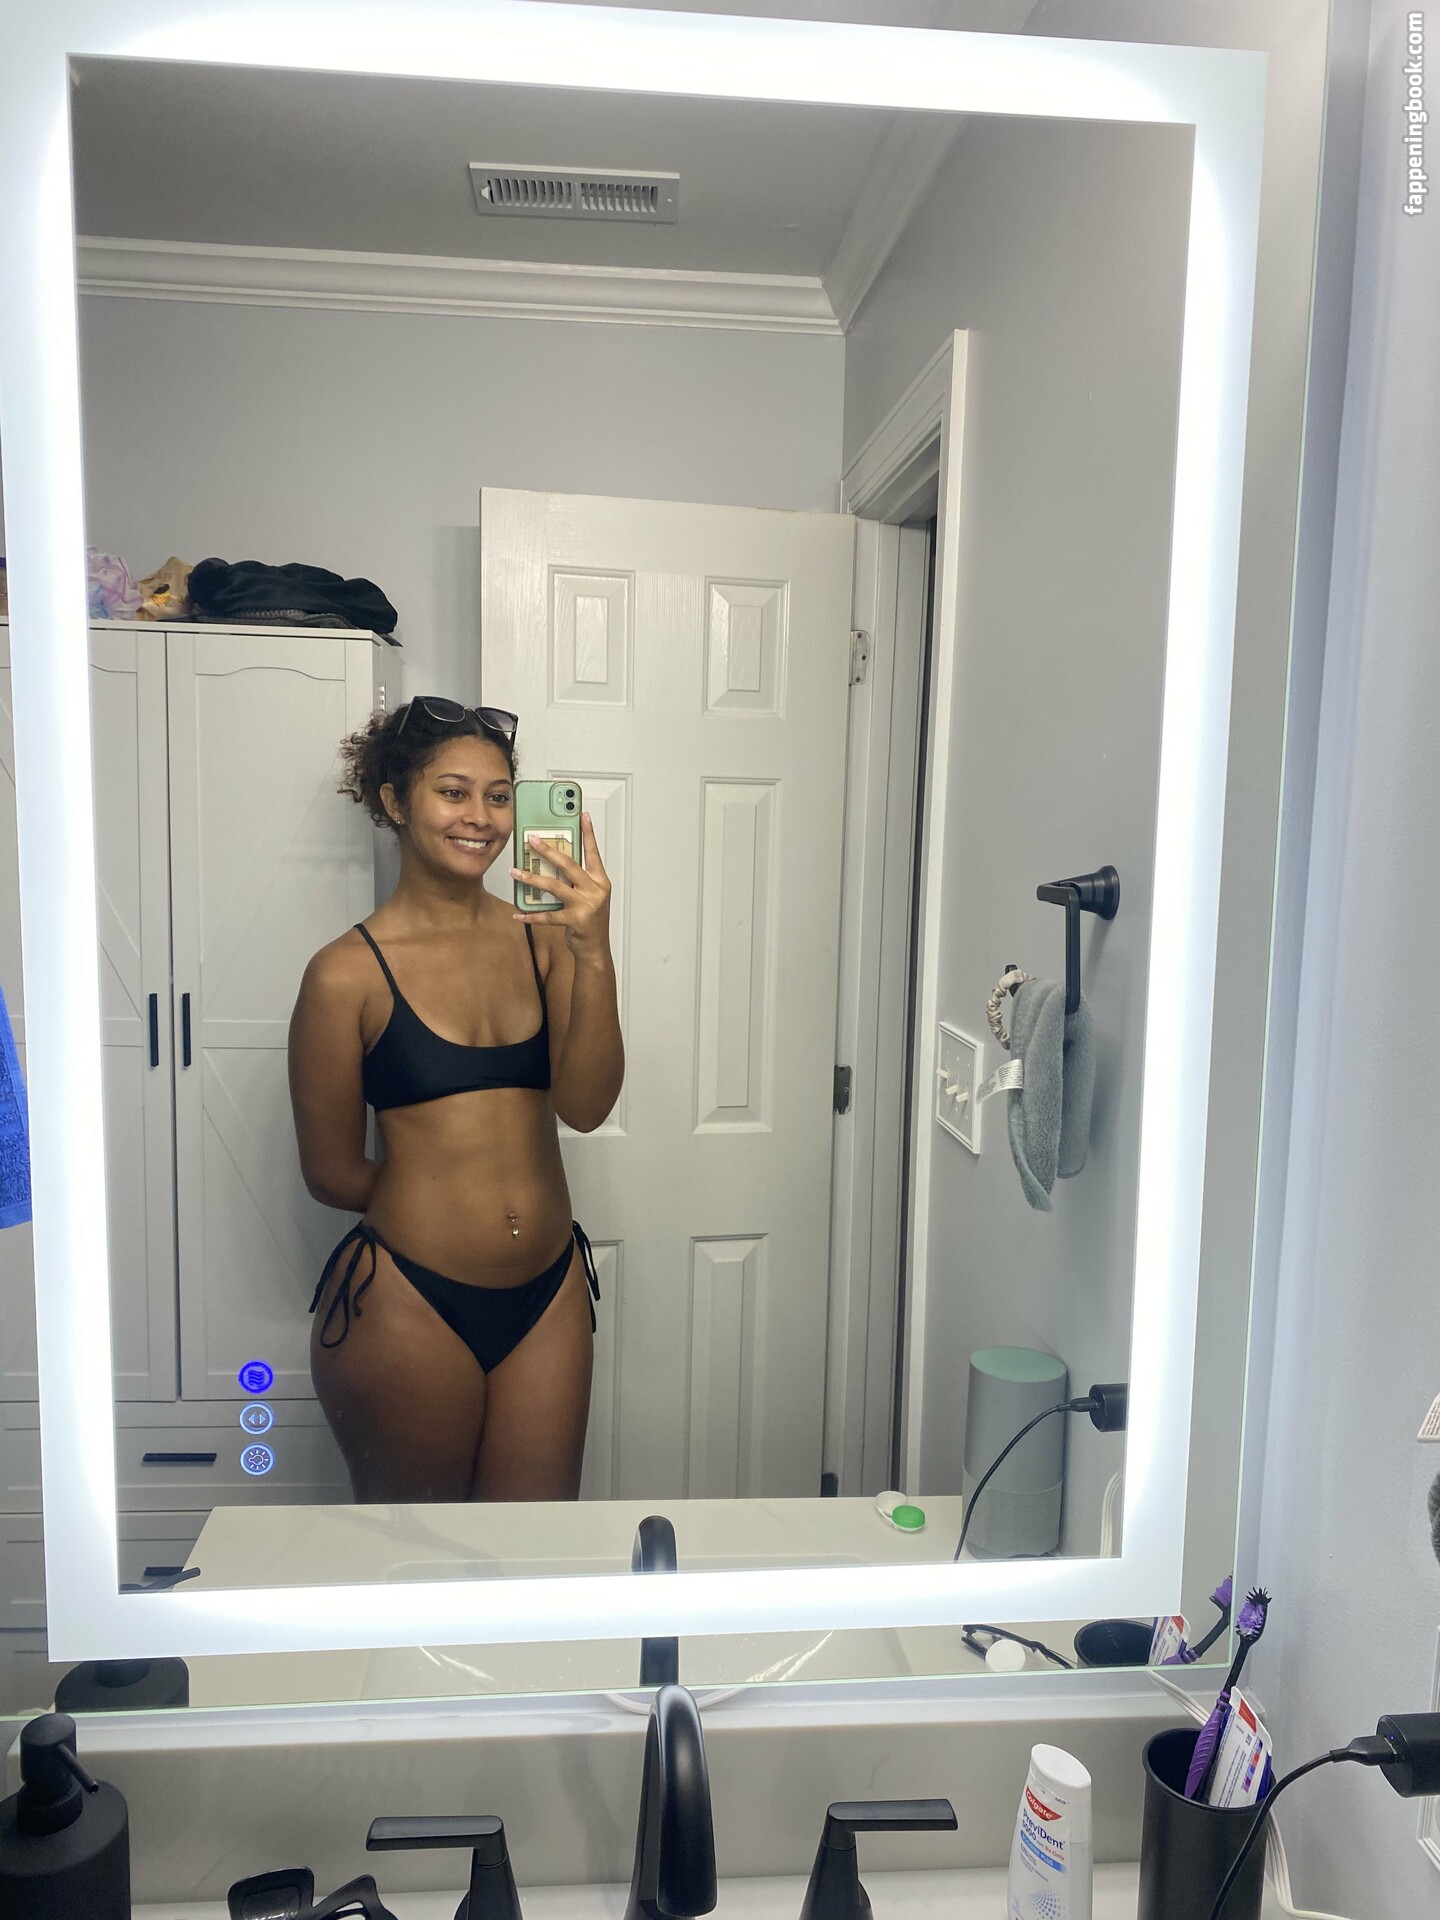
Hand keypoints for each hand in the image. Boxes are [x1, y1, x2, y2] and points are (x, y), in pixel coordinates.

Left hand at [511, 812, 612, 961]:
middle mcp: (595, 890)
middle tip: (533, 840)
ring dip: (532, 878)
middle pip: (569, 865)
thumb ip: (577, 880)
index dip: (588, 833)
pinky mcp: (575, 920)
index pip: (593, 852)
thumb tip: (554, 861)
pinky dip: (531, 915)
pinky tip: (518, 912)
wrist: (596, 949)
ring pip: (555, 886)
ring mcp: (586, 905)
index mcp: (600, 881)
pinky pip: (548, 915)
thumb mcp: (589, 896)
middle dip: (549, 850)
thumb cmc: (590, 920)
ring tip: (515, 872)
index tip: (583, 815)